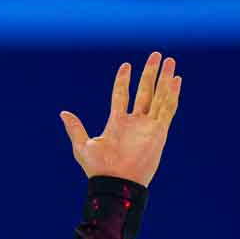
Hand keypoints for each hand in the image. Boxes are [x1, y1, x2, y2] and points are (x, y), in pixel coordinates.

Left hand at [59, 52, 181, 187]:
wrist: (116, 183)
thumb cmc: (99, 170)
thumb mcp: (82, 147)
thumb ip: (75, 129)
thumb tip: (63, 113)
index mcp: (117, 123)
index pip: (121, 95)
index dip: (123, 80)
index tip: (126, 65)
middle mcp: (134, 122)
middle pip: (144, 91)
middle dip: (150, 73)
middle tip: (156, 55)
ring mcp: (148, 126)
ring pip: (158, 97)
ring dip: (164, 79)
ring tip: (170, 61)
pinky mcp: (159, 132)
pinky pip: (167, 109)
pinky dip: (172, 94)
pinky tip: (176, 79)